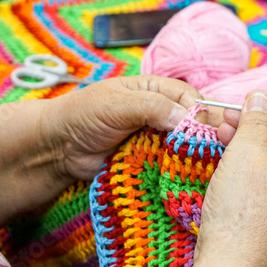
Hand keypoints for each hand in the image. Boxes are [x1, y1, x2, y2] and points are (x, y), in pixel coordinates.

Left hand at [43, 75, 222, 179]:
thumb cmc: (84, 115)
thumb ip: (150, 106)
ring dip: (191, 154)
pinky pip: (171, 162)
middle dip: (200, 135)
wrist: (59, 148)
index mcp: (155, 89)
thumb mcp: (116, 104)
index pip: (189, 97)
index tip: (204, 131)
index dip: (199, 113)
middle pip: (192, 121)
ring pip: (185, 143)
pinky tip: (187, 176)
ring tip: (200, 167)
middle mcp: (160, 111)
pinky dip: (179, 168)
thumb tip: (187, 117)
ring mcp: (156, 136)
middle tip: (206, 151)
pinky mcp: (150, 158)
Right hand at [184, 90, 266, 266]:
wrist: (232, 259)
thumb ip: (255, 121)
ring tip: (221, 128)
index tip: (253, 98)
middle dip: (258, 121)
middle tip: (230, 113)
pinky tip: (226, 151)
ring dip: (248, 137)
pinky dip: (247, 158)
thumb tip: (260, 99)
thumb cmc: (243, 207)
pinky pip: (265, 173)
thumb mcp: (247, 152)